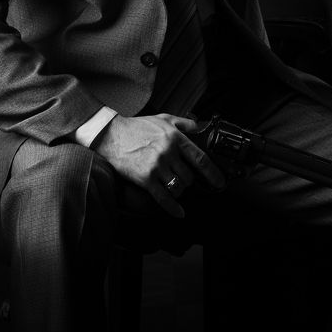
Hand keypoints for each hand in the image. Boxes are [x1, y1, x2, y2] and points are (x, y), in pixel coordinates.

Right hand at [92, 113, 226, 217]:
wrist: (111, 134)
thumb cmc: (137, 127)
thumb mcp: (163, 118)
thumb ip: (183, 123)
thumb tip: (199, 127)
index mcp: (175, 138)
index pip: (200, 158)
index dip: (213, 173)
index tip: (220, 182)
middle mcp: (168, 152)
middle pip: (190, 177)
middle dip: (189, 181)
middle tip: (183, 179)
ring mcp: (157, 166)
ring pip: (179, 188)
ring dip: (179, 191)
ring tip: (174, 186)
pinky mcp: (146, 179)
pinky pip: (164, 199)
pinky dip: (173, 208)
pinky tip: (179, 213)